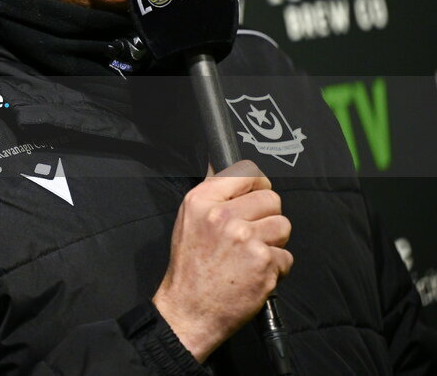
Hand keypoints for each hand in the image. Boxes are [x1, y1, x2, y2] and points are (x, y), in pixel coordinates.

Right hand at [152, 160, 292, 362]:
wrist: (189, 310)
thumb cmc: (189, 267)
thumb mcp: (187, 220)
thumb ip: (210, 193)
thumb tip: (220, 163)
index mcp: (201, 201)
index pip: (246, 172)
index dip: (257, 184)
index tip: (256, 194)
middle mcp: (223, 216)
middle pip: (271, 199)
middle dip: (267, 216)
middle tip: (251, 234)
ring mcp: (245, 239)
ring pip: (283, 226)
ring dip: (273, 242)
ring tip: (252, 255)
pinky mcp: (264, 263)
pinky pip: (286, 256)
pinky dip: (275, 268)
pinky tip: (254, 273)